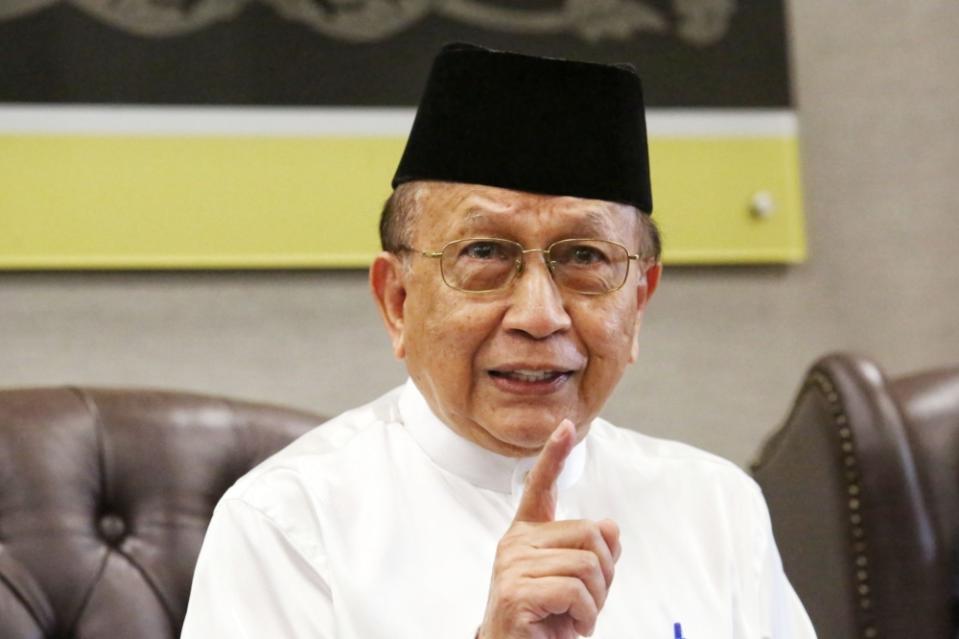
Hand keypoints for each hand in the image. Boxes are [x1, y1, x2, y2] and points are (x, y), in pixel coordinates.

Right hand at [477, 420, 620, 638]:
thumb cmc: (545, 622)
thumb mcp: (577, 584)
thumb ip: (592, 553)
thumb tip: (609, 526)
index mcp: (527, 536)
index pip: (540, 487)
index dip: (554, 455)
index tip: (566, 425)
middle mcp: (515, 544)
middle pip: (590, 534)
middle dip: (605, 573)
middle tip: (588, 602)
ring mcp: (512, 567)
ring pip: (587, 564)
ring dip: (595, 601)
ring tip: (575, 617)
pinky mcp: (515, 592)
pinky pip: (575, 591)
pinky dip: (585, 616)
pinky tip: (568, 626)